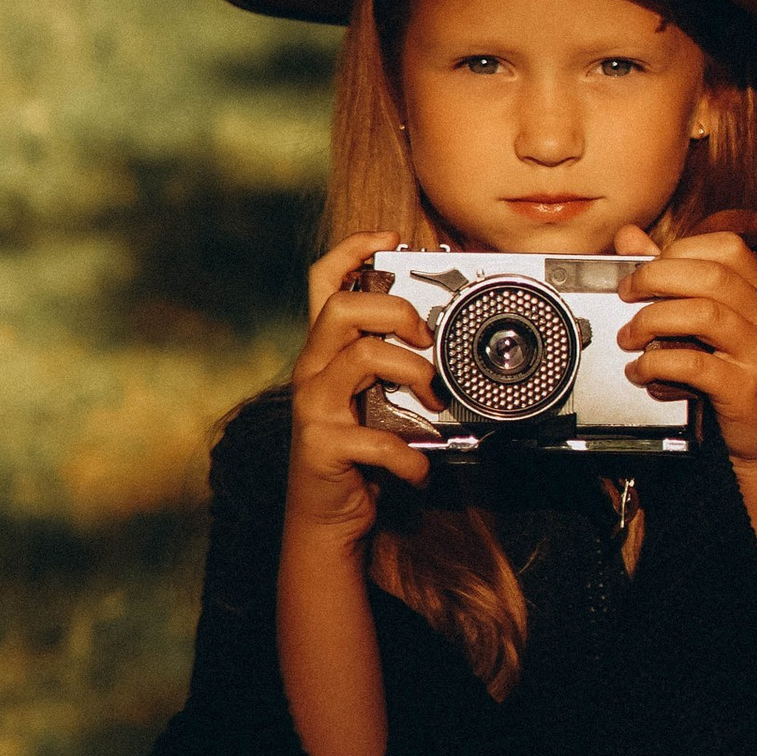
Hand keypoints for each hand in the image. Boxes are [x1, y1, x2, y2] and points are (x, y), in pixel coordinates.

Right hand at [285, 234, 438, 550]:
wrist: (327, 516)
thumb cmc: (357, 450)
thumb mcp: (371, 398)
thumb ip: (392, 365)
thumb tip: (443, 339)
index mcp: (326, 351)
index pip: (324, 281)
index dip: (352, 249)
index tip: (391, 238)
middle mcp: (313, 370)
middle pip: (343, 308)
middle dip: (395, 313)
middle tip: (426, 341)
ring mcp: (313, 407)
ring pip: (361, 358)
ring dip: (413, 375)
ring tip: (435, 404)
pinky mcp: (322, 446)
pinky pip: (374, 437)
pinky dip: (408, 454)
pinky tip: (420, 467)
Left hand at [612, 221, 756, 470]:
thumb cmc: (734, 372)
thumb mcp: (709, 322)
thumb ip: (671, 277)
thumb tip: (630, 238)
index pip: (725, 247)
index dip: (678, 250)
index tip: (644, 267)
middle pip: (710, 275)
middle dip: (656, 279)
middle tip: (626, 295)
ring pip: (703, 314)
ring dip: (653, 320)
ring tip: (629, 336)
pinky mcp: (745, 387)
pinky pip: (694, 364)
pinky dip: (657, 363)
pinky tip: (640, 370)